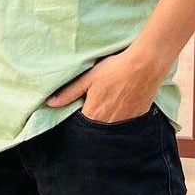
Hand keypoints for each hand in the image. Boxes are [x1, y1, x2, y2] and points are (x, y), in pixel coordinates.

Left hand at [45, 49, 160, 123]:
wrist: (144, 65)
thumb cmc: (114, 69)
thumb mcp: (88, 78)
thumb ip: (69, 92)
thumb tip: (50, 103)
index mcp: (94, 114)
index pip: (81, 127)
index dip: (78, 121)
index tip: (79, 112)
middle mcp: (109, 124)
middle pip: (96, 129)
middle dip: (92, 124)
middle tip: (95, 108)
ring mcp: (125, 123)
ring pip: (111, 129)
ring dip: (107, 123)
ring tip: (108, 106)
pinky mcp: (137, 119)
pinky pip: (125, 126)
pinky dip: (121, 120)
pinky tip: (121, 107)